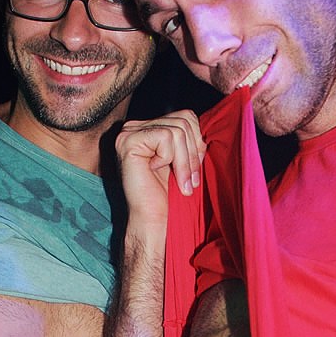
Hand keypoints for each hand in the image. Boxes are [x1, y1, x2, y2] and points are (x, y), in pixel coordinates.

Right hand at [115, 111, 205, 230]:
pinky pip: (166, 137)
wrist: (154, 220)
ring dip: (184, 161)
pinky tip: (157, 172)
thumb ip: (190, 138)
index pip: (186, 116)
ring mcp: (129, 133)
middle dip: (193, 152)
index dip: (197, 141)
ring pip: (177, 130)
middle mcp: (135, 127)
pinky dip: (170, 159)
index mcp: (149, 128)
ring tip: (181, 182)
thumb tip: (207, 123)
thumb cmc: (169, 195)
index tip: (194, 171)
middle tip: (190, 180)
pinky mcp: (128, 141)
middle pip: (183, 119)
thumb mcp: (184, 159)